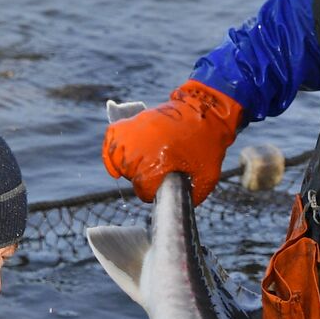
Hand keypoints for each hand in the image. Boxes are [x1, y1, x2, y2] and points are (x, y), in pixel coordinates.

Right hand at [101, 79, 242, 204]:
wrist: (206, 112)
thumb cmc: (207, 147)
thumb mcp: (204, 180)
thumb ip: (187, 197)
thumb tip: (173, 206)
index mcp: (157, 166)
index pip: (143, 190)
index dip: (152, 192)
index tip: (161, 187)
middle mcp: (141, 150)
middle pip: (129, 175)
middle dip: (141, 177)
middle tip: (156, 172)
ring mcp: (134, 133)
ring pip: (118, 158)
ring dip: (125, 165)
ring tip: (137, 167)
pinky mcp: (132, 121)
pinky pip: (112, 138)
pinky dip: (112, 150)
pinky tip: (117, 160)